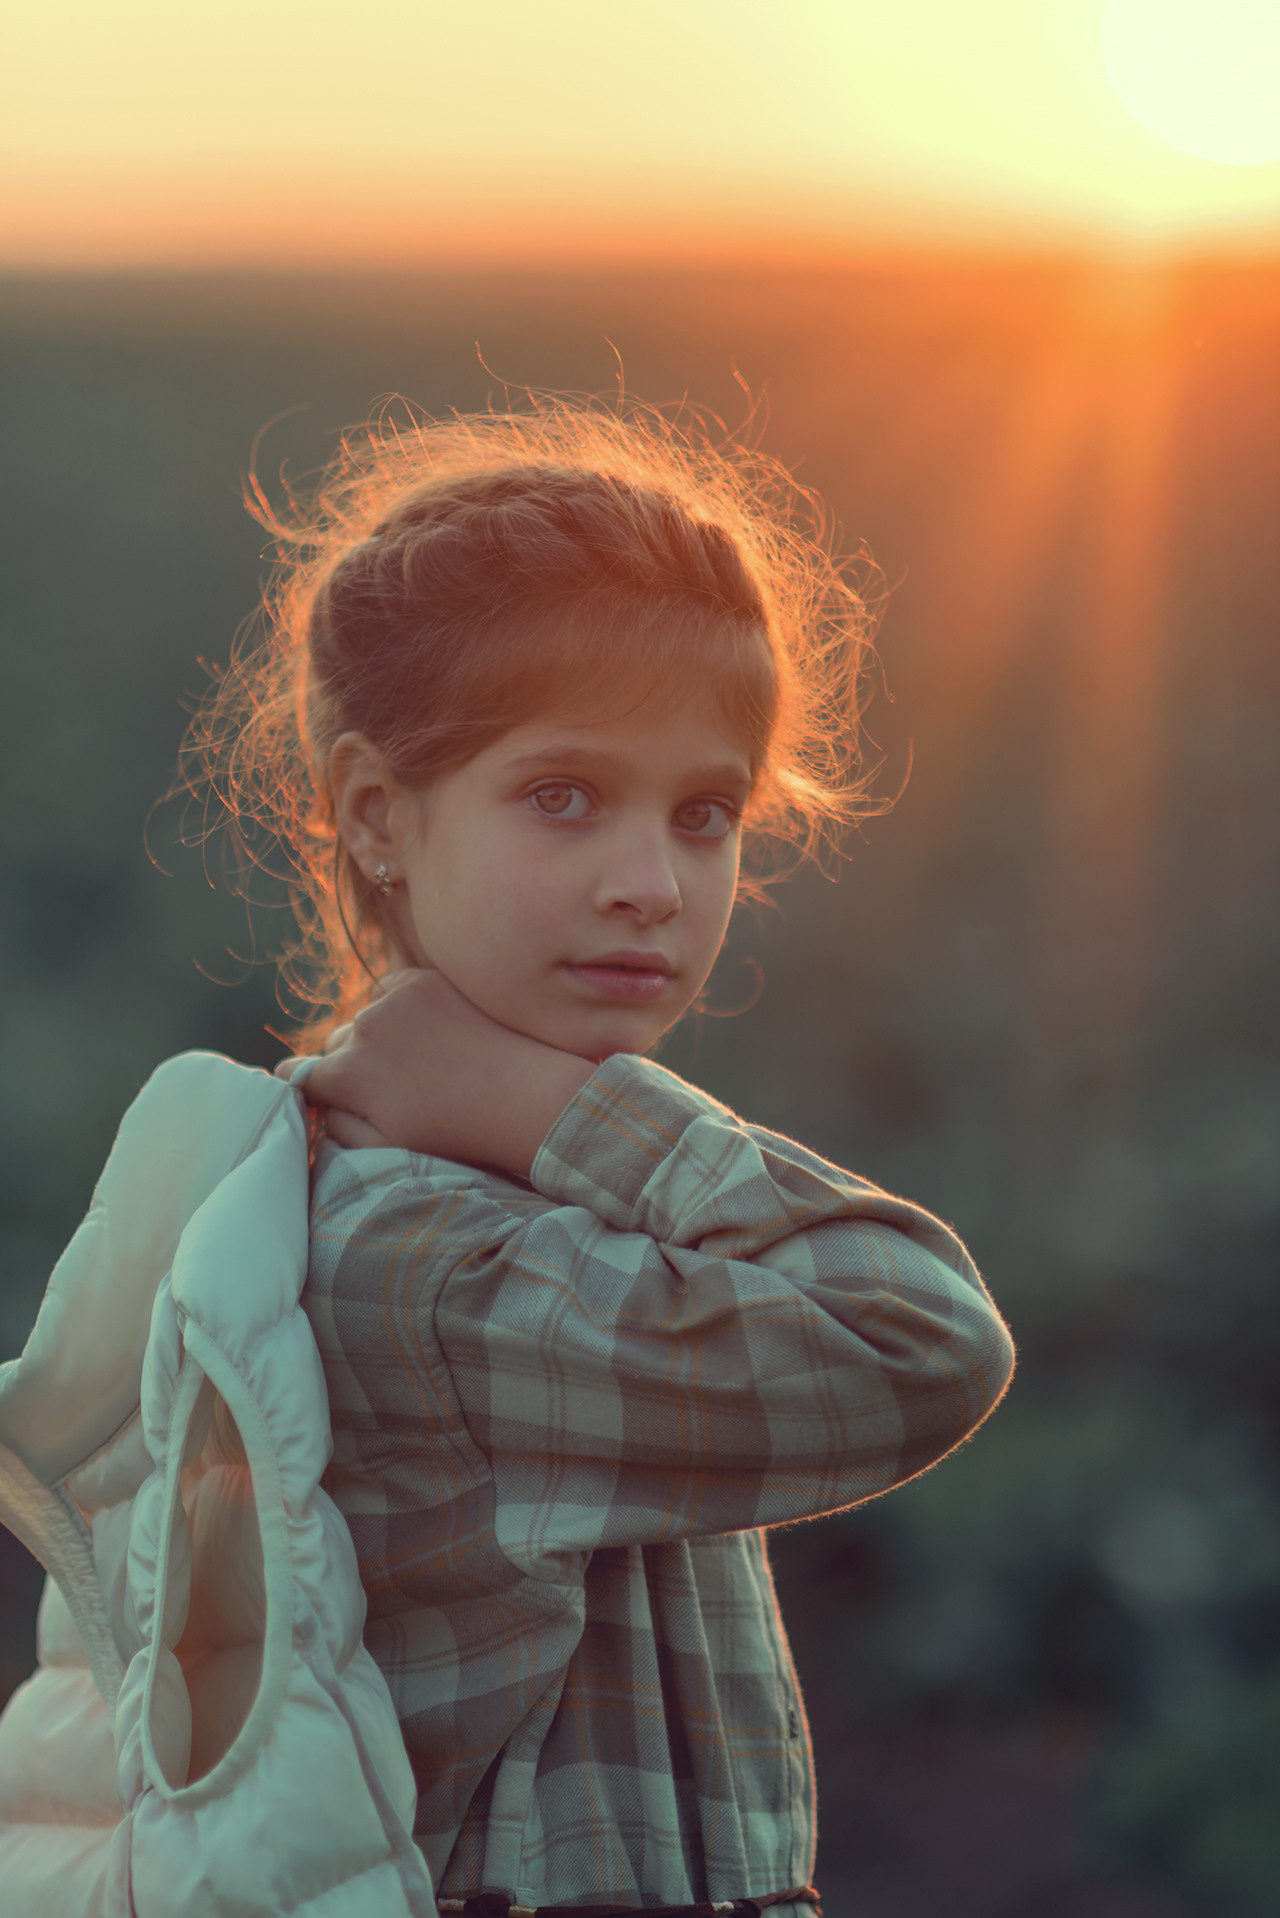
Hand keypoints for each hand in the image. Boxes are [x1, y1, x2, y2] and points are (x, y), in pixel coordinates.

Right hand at [274, 969, 594, 1180]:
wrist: (521, 1096)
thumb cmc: (453, 1132)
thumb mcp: (384, 1144)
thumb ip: (334, 1121)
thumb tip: (304, 1091)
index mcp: (348, 1074)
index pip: (300, 1075)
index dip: (313, 1088)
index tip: (324, 1094)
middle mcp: (363, 1029)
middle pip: (335, 1046)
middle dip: (350, 1065)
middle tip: (389, 1088)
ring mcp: (393, 1000)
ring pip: (364, 1018)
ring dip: (377, 1036)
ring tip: (416, 1063)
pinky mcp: (422, 980)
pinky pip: (390, 992)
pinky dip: (400, 1009)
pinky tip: (429, 1034)